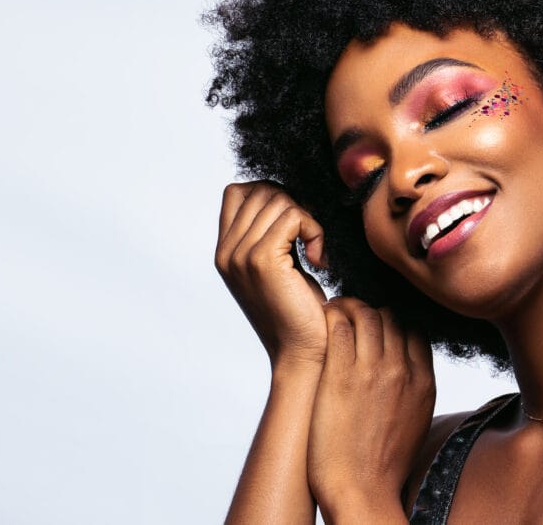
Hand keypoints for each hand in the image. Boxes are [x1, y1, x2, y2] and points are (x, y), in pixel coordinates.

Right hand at [215, 181, 328, 367]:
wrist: (301, 352)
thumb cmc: (298, 311)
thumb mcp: (276, 266)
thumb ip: (268, 233)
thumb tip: (284, 194)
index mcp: (224, 252)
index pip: (236, 191)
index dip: (270, 193)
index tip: (294, 221)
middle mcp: (226, 252)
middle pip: (261, 190)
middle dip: (294, 204)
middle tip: (311, 237)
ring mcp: (240, 255)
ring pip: (279, 200)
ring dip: (308, 219)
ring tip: (315, 252)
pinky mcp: (262, 260)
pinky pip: (294, 216)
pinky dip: (314, 230)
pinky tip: (318, 260)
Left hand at [307, 298, 435, 520]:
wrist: (361, 491)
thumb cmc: (382, 463)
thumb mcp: (415, 420)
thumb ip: (414, 387)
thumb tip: (406, 364)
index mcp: (424, 382)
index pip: (415, 328)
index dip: (394, 321)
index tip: (376, 324)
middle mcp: (402, 370)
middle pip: (391, 316)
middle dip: (371, 309)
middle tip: (351, 313)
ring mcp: (372, 371)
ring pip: (366, 313)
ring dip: (348, 305)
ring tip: (334, 310)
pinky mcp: (341, 375)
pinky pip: (338, 326)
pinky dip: (331, 314)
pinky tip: (322, 318)